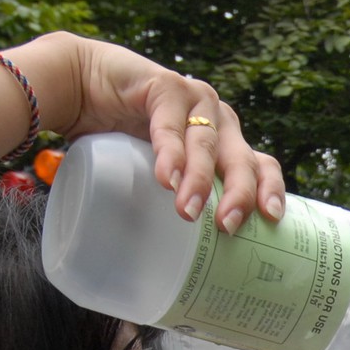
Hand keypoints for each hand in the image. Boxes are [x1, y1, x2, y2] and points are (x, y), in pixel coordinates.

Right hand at [14, 34, 285, 233]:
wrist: (77, 86)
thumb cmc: (119, 134)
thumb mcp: (156, 171)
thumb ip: (174, 197)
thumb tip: (181, 264)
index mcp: (225, 142)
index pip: (261, 165)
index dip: (269, 190)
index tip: (272, 220)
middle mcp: (217, 119)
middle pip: (242, 159)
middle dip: (240, 194)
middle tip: (228, 226)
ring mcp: (193, 99)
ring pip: (207, 144)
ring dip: (200, 180)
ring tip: (187, 212)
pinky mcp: (164, 85)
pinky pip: (171, 124)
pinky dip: (170, 153)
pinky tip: (166, 178)